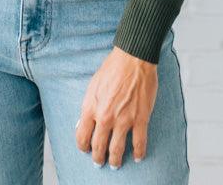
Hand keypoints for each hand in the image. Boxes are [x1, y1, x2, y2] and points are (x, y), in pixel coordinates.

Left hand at [75, 46, 157, 168]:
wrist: (133, 59)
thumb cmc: (112, 68)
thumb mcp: (93, 86)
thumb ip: (90, 105)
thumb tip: (87, 121)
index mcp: (91, 107)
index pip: (82, 136)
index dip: (83, 146)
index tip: (86, 150)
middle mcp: (105, 117)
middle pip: (98, 147)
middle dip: (98, 158)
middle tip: (99, 162)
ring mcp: (123, 120)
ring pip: (117, 150)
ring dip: (115, 160)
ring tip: (115, 164)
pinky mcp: (140, 119)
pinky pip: (139, 143)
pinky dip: (138, 153)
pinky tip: (137, 157)